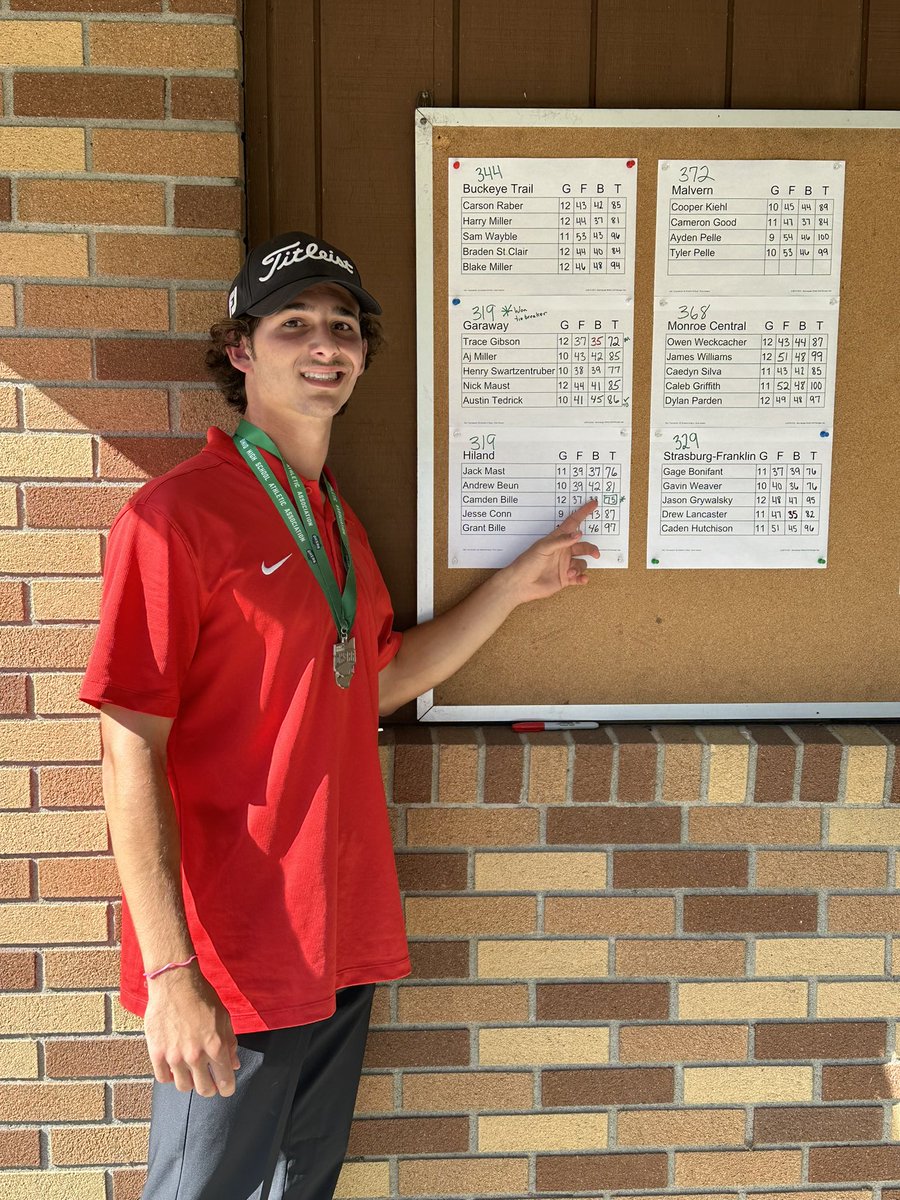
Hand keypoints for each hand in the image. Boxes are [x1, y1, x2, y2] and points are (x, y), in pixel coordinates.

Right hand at [144, 964, 239, 1097]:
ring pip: (184, 1087)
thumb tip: (234, 1065)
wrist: (174, 983)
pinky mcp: (156, 1054)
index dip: (227, 1087)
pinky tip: (175, 1067)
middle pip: (204, 1089)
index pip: (225, 1081)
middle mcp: (195, 1056)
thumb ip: (230, 1043)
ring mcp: (174, 1056)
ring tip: (191, 1073)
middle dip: (210, 1088)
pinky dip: (170, 1076)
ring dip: (190, 1082)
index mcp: (215, 1046)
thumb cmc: (202, 997)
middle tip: (209, 1082)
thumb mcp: (224, 1017)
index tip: (226, 1087)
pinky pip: (163, 1078)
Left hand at [502, 499, 600, 603]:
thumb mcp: (543, 548)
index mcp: (557, 539)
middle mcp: (563, 551)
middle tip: (596, 553)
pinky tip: (581, 580)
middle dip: (591, 549)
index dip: (583, 513)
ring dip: (579, 567)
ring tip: (570, 572)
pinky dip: (582, 578)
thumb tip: (578, 534)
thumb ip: (561, 541)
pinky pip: (579, 577)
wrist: (521, 583)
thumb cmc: (528, 562)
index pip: (573, 523)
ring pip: (582, 563)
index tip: (593, 504)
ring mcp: (565, 564)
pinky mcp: (565, 578)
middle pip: (583, 546)